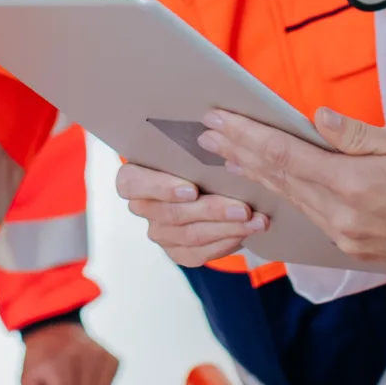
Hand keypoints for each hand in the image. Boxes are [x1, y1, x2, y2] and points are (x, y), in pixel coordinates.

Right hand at [115, 160, 266, 266]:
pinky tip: (245, 232)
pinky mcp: (177, 252)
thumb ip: (195, 148)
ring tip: (254, 220)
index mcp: (135, 178)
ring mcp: (159, 232)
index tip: (192, 189)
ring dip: (226, 228)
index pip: (131, 183)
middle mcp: (143, 207)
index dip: (161, 188)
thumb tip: (218, 131)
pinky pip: (200, 253)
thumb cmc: (195, 163)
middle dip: (211, 210)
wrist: (207, 187)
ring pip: (190, 235)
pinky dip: (225, 243)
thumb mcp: (190, 151)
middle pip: (172, 213)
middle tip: (242, 208)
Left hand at [198, 108, 385, 299]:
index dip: (246, 136)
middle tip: (205, 134)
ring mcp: (347, 241)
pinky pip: (310, 221)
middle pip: (278, 181)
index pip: (284, 156)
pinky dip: (285, 200)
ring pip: (290, 202)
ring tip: (228, 156)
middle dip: (239, 155)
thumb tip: (316, 119)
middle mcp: (342, 219)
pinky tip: (270, 189)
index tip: (217, 120)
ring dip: (256, 177)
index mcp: (354, 186)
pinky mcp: (356, 254)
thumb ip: (357, 135)